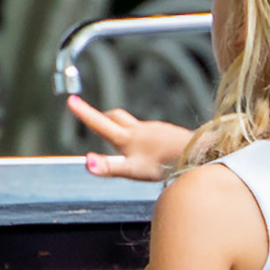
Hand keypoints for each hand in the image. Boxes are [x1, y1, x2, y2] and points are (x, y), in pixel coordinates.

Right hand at [67, 95, 193, 180]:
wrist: (198, 154)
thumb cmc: (164, 165)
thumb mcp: (132, 170)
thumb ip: (108, 167)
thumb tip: (87, 163)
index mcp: (127, 138)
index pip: (100, 123)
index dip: (84, 113)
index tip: (71, 100)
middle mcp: (140, 130)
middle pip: (116, 117)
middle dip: (104, 117)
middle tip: (95, 119)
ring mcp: (157, 131)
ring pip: (136, 125)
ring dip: (126, 128)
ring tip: (126, 143)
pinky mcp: (171, 135)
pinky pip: (154, 134)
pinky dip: (147, 138)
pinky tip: (155, 152)